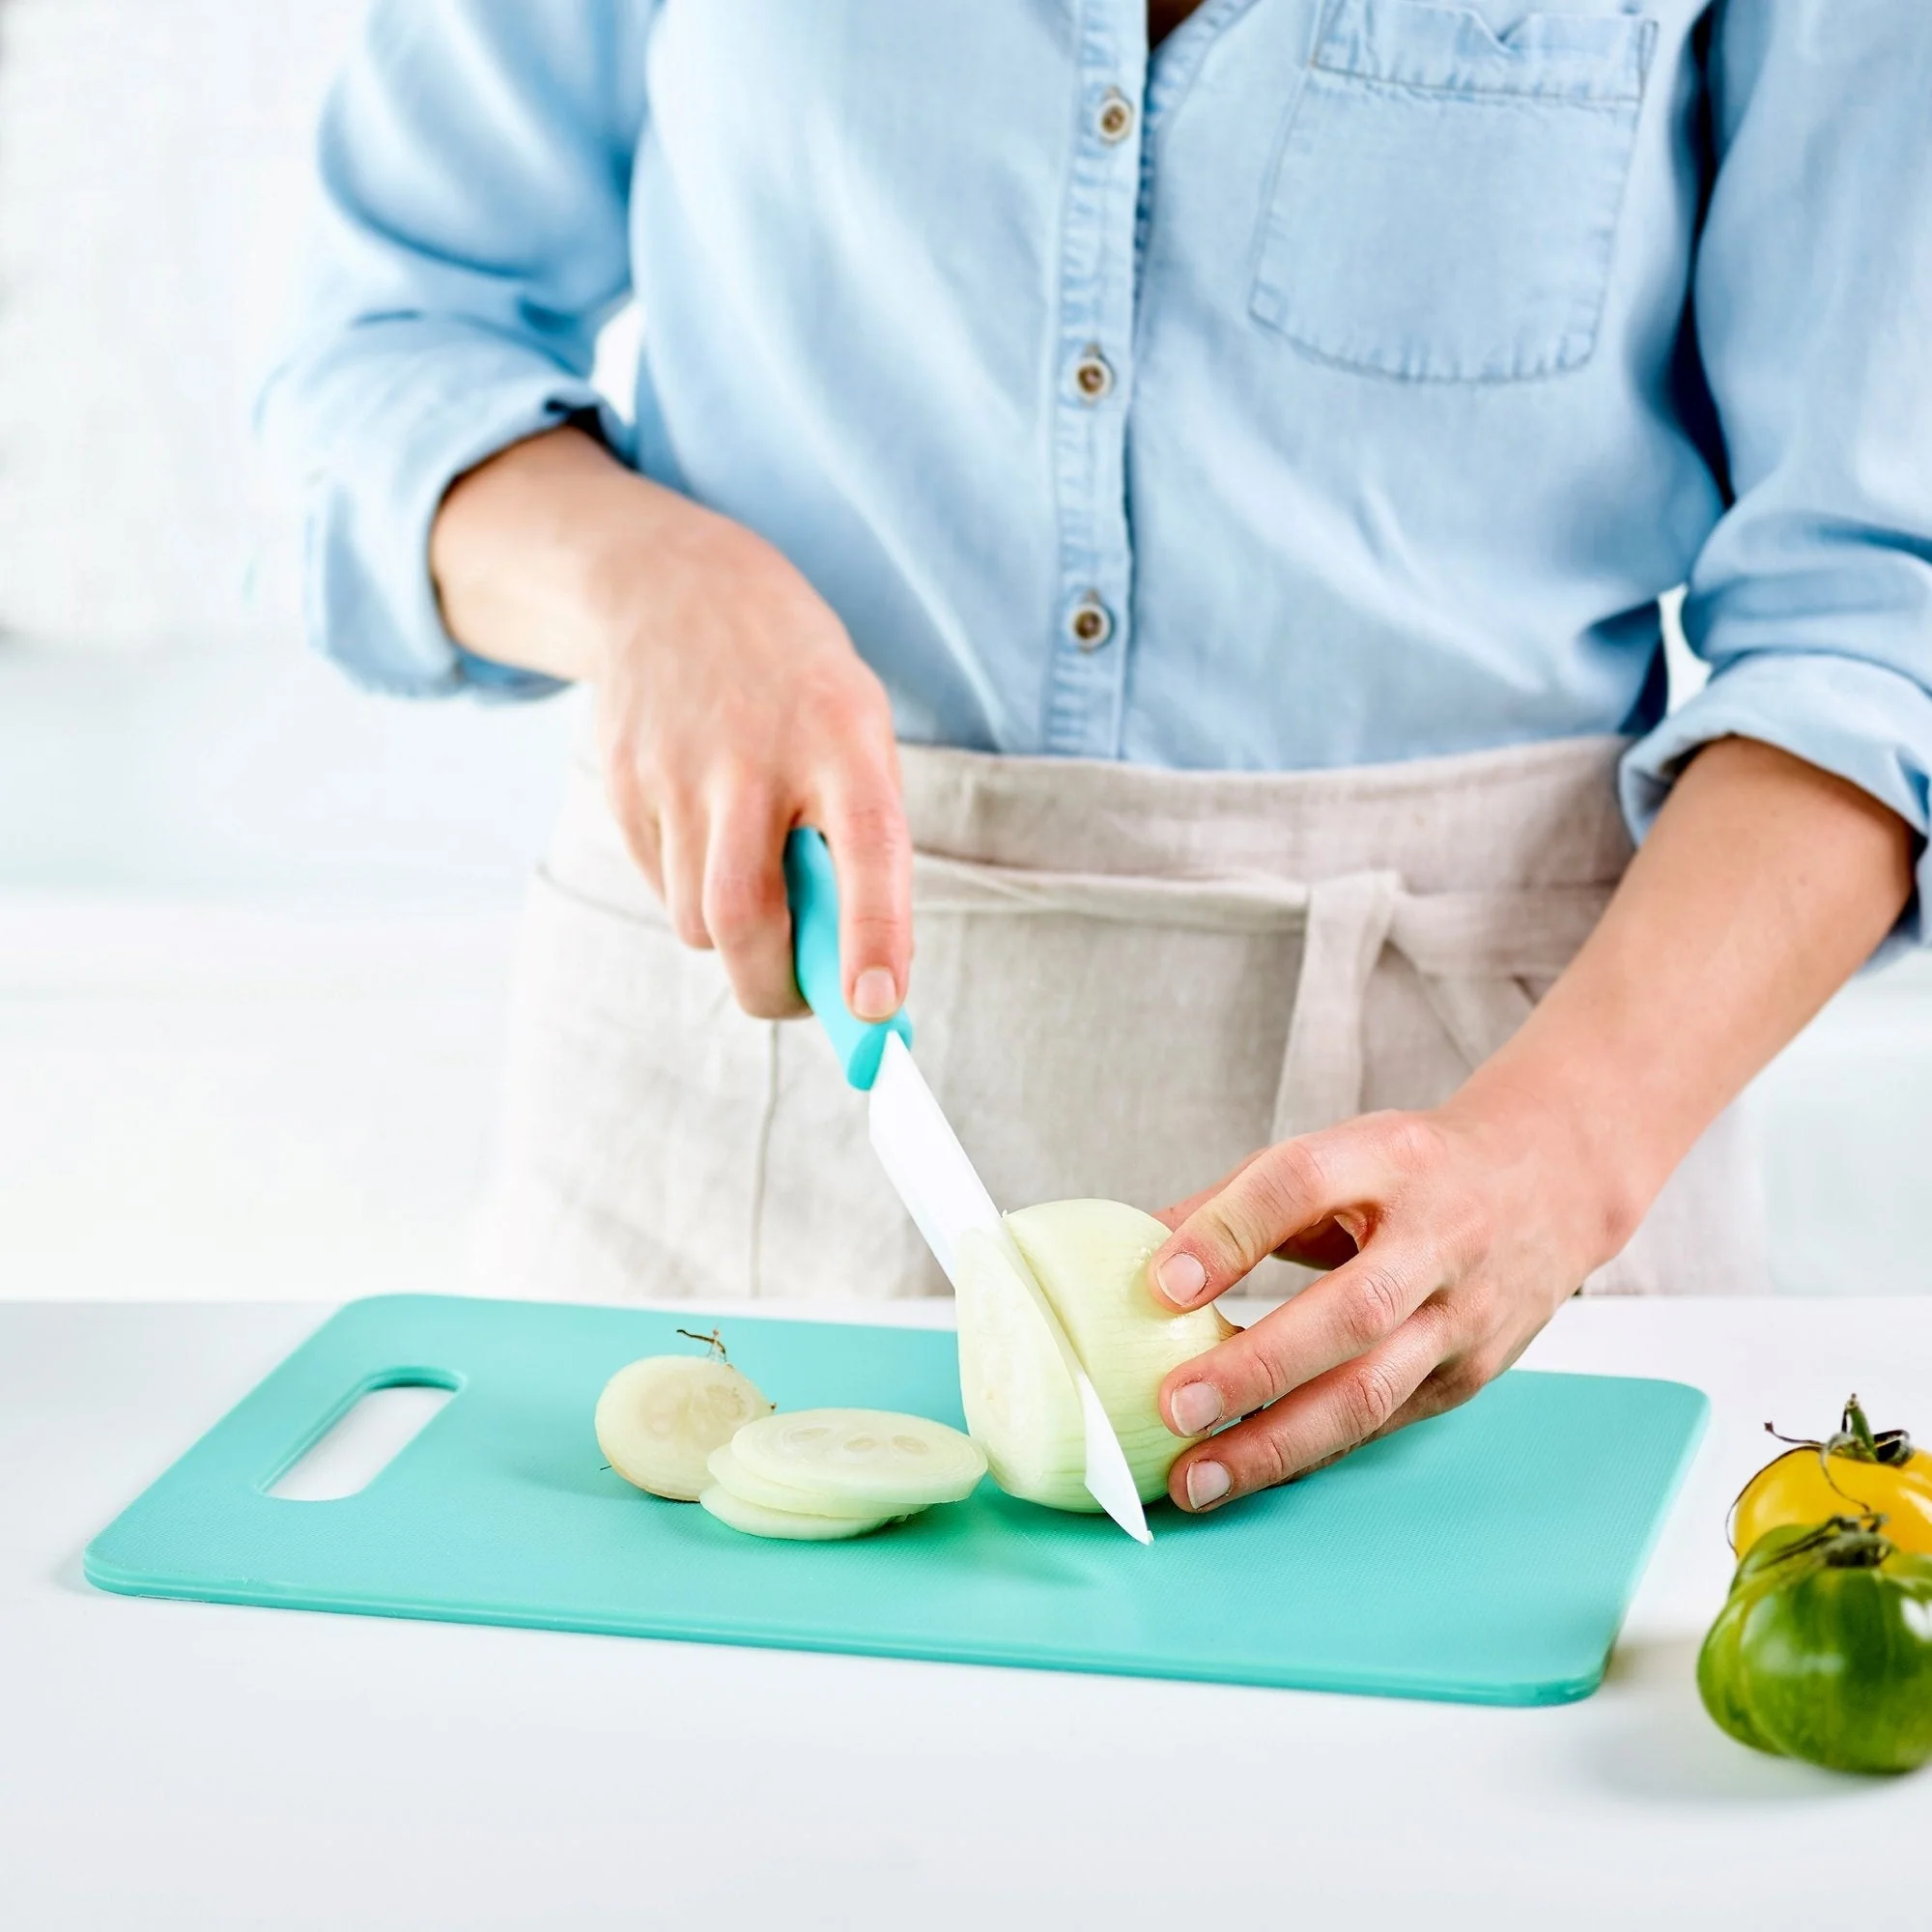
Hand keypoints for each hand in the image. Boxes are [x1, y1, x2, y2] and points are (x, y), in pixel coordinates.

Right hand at [433, 428, 909, 1019]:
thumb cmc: (801, 692)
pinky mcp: (622, 786)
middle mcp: (753, 755)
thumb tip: (860, 983)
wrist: (678, 588)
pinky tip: (708, 835)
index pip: (866, 849)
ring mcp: (675, 771)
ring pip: (697, 922)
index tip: (878, 1007)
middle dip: (774, 989)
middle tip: (803, 1001)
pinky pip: (662, 889)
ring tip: (760, 885)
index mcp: (841, 735)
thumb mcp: (858, 734)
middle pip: (744, 917)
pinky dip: (694, 896)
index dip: (874, 935)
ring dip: (734, 942)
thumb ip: (863, 844)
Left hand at [1145, 1102, 1620, 1512]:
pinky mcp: (1469, 1375)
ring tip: (1197, 1477)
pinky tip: (1249, 1471)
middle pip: (1351, 1311)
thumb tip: (1138, 1257)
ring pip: (1372, 1392)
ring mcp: (1462, 1317)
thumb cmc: (1416, 1170)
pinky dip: (1310, 1453)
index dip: (1230, 1233)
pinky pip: (1380, 1423)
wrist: (1550, 1183)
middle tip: (1175, 1406)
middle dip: (1258, 1368)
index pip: (1302, 1184)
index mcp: (1392, 1159)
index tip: (1161, 1284)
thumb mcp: (1336, 1150)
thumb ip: (1236, 1200)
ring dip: (1277, 1444)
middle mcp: (1438, 1239)